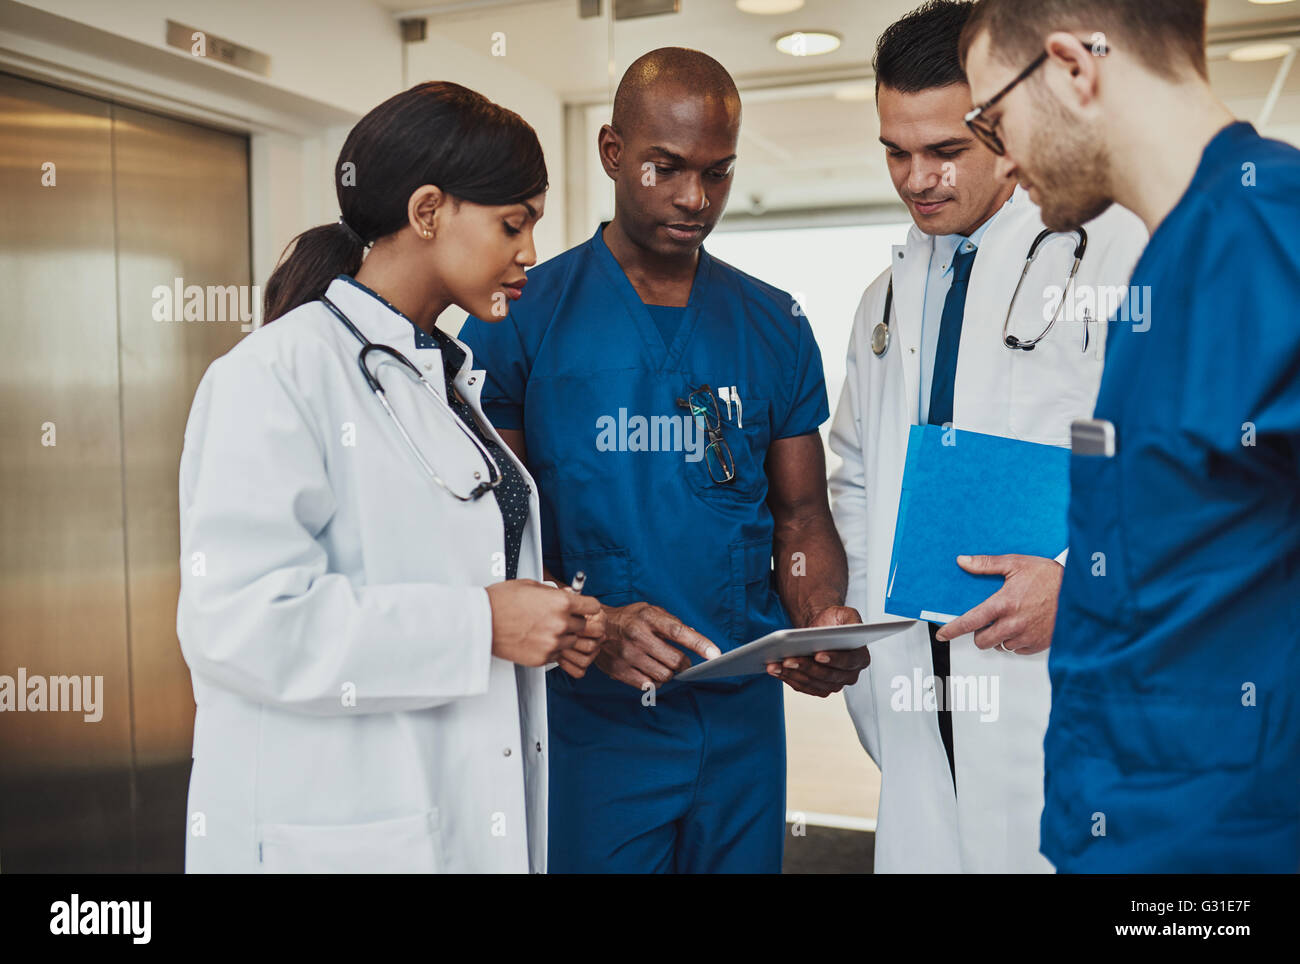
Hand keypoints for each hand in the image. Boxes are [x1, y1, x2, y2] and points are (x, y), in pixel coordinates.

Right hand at [486, 579, 603, 667]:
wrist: (482, 622)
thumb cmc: (501, 601)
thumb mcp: (531, 586)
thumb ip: (554, 593)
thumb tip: (567, 595)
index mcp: (561, 603)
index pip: (592, 606)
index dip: (586, 606)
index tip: (583, 607)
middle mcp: (560, 624)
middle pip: (582, 626)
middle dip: (572, 621)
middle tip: (556, 618)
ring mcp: (552, 643)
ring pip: (571, 642)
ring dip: (562, 636)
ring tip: (543, 629)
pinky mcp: (542, 658)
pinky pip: (556, 654)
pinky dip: (550, 648)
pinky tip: (536, 638)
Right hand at [595, 601, 720, 689]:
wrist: (595, 627)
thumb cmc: (628, 618)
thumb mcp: (650, 611)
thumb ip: (672, 623)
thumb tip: (694, 636)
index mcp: (647, 618)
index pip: (678, 632)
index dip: (699, 644)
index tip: (715, 654)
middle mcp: (637, 636)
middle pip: (675, 660)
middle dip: (684, 664)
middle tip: (682, 662)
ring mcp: (627, 655)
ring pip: (663, 676)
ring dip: (669, 673)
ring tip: (662, 664)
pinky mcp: (620, 671)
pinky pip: (648, 685)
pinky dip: (654, 681)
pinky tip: (650, 671)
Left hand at [766, 605, 867, 697]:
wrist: (822, 628)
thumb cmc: (834, 622)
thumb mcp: (846, 613)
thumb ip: (851, 620)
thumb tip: (846, 630)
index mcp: (861, 657)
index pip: (849, 662)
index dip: (834, 659)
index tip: (818, 655)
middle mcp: (850, 675)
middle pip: (829, 676)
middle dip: (807, 668)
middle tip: (789, 659)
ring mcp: (835, 683)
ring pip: (814, 684)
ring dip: (794, 675)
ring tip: (776, 665)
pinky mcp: (819, 688)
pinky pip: (804, 687)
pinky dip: (789, 679)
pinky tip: (776, 670)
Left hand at [934, 554, 1061, 654]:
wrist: (1079, 590)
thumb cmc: (1050, 576)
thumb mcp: (1015, 563)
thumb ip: (986, 564)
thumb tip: (963, 561)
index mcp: (1004, 604)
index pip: (970, 622)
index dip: (953, 629)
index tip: (943, 634)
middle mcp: (1014, 624)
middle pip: (982, 641)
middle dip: (980, 633)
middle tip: (987, 622)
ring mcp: (1027, 636)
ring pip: (1001, 646)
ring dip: (999, 637)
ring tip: (1010, 621)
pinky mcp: (1039, 644)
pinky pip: (1018, 650)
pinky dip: (1016, 642)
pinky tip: (1023, 627)